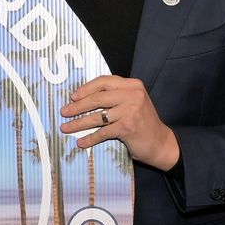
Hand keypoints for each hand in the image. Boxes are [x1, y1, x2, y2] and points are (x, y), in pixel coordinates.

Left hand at [59, 75, 179, 170]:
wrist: (160, 143)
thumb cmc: (142, 123)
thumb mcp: (132, 103)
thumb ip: (115, 96)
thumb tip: (84, 98)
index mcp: (133, 85)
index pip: (103, 82)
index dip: (85, 89)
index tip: (73, 97)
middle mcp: (133, 94)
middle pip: (97, 98)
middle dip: (77, 106)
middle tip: (64, 112)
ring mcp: (131, 110)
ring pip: (97, 116)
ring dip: (78, 124)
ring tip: (65, 128)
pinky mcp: (127, 127)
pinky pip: (102, 132)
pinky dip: (90, 139)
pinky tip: (81, 143)